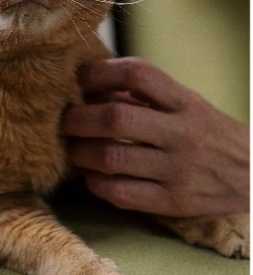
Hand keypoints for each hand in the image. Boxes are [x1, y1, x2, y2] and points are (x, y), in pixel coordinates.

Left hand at [62, 57, 249, 216]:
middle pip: (117, 118)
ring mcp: (178, 170)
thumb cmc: (209, 133)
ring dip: (81, 153)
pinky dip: (96, 183)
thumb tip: (94, 87)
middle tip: (65, 120)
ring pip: (112, 158)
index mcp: (186, 102)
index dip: (101, 72)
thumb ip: (146, 95)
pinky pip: (120, 193)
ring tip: (74, 149)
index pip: (139, 74)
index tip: (80, 80)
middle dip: (79, 118)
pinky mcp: (173, 201)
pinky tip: (92, 176)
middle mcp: (183, 133)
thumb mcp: (187, 104)